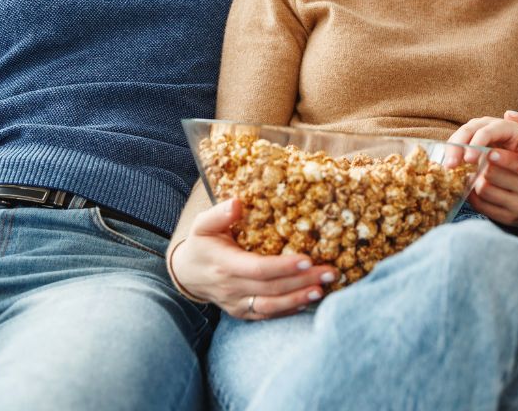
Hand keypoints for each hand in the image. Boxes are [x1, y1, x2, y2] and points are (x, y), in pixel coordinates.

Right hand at [169, 198, 336, 318]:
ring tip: (323, 290)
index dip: (283, 266)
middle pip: (272, 288)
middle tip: (331, 272)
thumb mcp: (203, 225)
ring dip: (299, 299)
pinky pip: (267, 314)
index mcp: (224, 264)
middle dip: (303, 282)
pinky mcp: (242, 312)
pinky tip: (308, 301)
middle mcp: (231, 287)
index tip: (308, 258)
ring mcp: (236, 303)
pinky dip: (288, 310)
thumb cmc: (201, 244)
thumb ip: (219, 214)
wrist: (186, 274)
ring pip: (271, 306)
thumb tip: (237, 203)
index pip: (258, 268)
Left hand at [451, 110, 517, 226]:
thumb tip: (509, 114)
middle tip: (476, 156)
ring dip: (475, 177)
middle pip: (494, 176)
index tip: (488, 151)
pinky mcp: (508, 219)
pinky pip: (481, 205)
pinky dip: (472, 193)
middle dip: (482, 164)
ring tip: (476, 168)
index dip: (500, 158)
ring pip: (484, 190)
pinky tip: (476, 182)